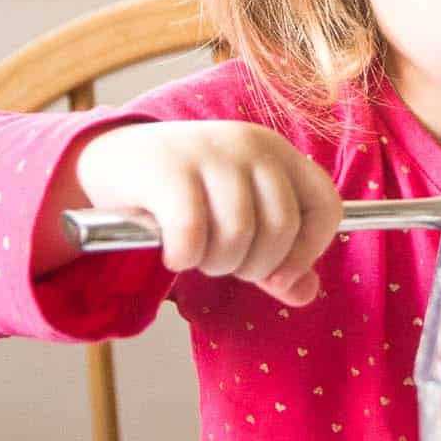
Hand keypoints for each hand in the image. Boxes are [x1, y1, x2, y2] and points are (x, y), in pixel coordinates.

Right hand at [72, 121, 343, 305]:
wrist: (114, 157)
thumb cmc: (185, 193)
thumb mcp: (238, 218)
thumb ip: (277, 257)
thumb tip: (305, 293)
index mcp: (279, 155)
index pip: (326, 205)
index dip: (311, 250)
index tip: (280, 275)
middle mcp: (252, 146)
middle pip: (281, 226)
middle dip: (255, 265)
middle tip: (224, 264)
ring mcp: (210, 153)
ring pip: (238, 232)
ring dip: (217, 263)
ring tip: (198, 257)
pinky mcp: (168, 169)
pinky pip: (192, 231)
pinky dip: (185, 256)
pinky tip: (174, 256)